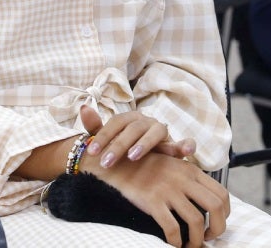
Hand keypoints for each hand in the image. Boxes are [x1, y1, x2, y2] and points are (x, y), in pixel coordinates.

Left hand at [79, 105, 194, 167]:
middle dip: (118, 145)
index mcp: (130, 119)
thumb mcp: (108, 139)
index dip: (103, 136)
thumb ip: (96, 127)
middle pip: (133, 128)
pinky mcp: (176, 145)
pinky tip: (185, 153)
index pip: (115, 123)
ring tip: (133, 156)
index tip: (91, 152)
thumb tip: (84, 108)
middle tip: (106, 162)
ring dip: (145, 143)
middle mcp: (147, 122)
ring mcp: (162, 132)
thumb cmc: (123, 148)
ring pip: (157, 131)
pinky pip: (184, 142)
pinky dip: (186, 145)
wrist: (144, 158)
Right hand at [92, 150, 229, 247]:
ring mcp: (168, 190)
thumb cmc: (145, 164)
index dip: (225, 213)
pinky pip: (172, 227)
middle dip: (217, 229)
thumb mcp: (171, 162)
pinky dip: (176, 241)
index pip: (222, 193)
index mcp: (191, 170)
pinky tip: (173, 244)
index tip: (217, 223)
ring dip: (197, 239)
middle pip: (216, 207)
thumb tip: (208, 193)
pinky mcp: (153, 201)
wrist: (117, 162)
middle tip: (208, 238)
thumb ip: (190, 174)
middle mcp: (183, 179)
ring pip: (196, 221)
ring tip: (191, 245)